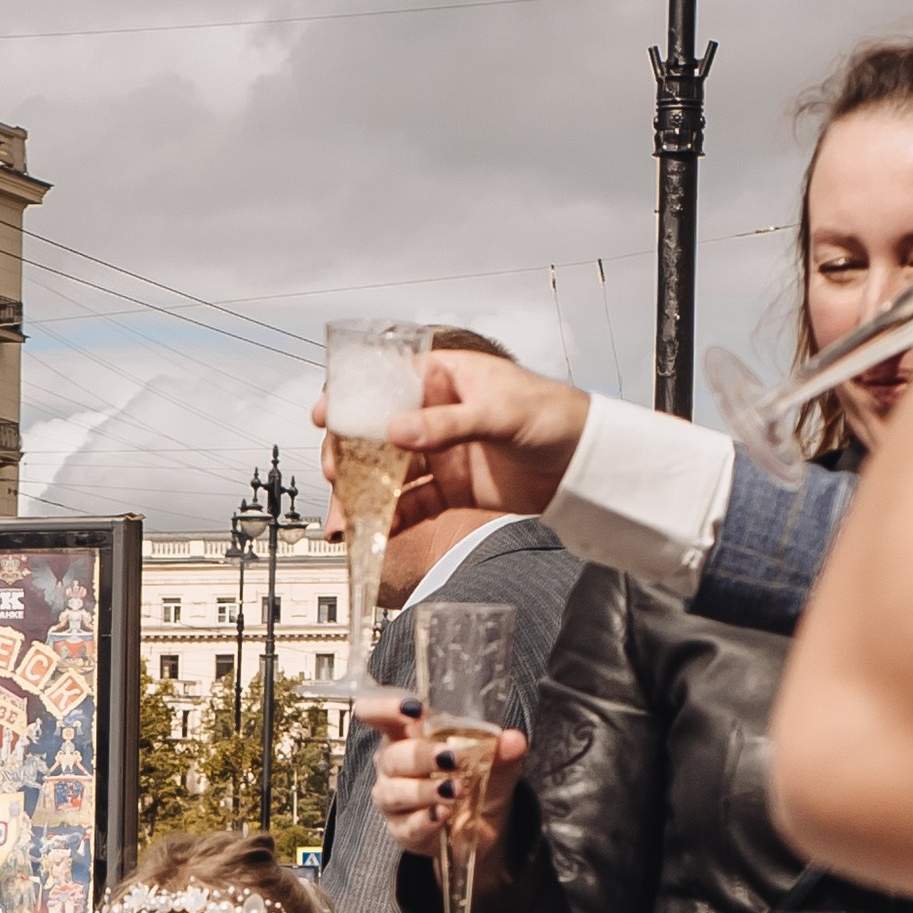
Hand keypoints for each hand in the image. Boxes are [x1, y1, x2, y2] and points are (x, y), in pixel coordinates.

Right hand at [309, 349, 588, 528]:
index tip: (324, 416)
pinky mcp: (452, 488)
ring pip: (390, 474)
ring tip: (344, 520)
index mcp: (445, 378)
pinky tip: (373, 534)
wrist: (587, 463)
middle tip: (335, 476)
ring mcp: (442, 452)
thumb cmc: (554, 417)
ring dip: (364, 496)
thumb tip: (397, 432)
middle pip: (377, 433)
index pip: (386, 382)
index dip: (351, 398)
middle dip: (350, 457)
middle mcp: (435, 414)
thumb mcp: (500, 413)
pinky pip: (413, 504)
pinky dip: (392, 520)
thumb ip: (447, 423)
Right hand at [357, 690, 527, 862]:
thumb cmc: (477, 778)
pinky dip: (424, 820)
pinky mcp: (402, 830)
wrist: (484, 823)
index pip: (377, 714)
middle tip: (451, 758)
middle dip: (420, 755)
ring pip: (393, 792)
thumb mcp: (495, 760)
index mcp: (406, 735)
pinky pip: (406, 826)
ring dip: (423, 790)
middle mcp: (392, 765)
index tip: (412, 709)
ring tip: (454, 789)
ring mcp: (394, 799)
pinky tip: (442, 815)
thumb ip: (501, 749)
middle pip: (391, 756)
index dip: (385, 707)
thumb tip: (513, 740)